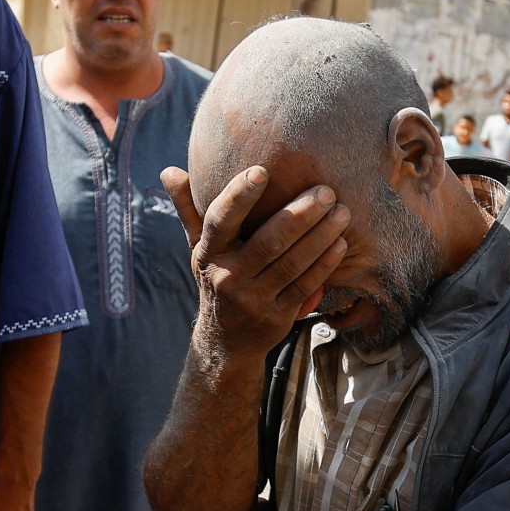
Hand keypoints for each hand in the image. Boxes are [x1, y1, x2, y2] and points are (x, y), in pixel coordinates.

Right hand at [161, 166, 349, 362]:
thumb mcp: (198, 247)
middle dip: (301, 214)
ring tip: (342, 212)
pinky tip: (340, 243)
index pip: (221, 220)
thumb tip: (168, 171)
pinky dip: (325, 264)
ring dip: (321, 236)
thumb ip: (188, 208)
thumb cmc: (217, 277)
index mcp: (209, 253)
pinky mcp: (277, 316)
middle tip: (326, 191)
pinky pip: (305, 285)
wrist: (226, 340)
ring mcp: (254, 299)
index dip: (240, 195)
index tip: (262, 170)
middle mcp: (228, 276)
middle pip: (269, 241)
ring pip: (292, 263)